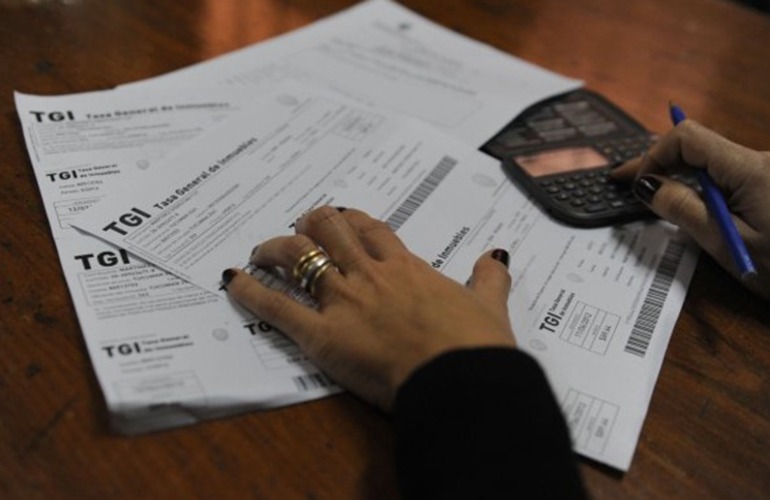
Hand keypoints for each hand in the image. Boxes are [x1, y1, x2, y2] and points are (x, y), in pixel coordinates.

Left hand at [223, 206, 515, 409]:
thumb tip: (498, 256)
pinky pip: (277, 307)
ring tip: (262, 251)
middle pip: (329, 229)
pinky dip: (251, 292)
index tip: (339, 220)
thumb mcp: (489, 305)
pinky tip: (234, 281)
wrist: (460, 378)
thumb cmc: (475, 344)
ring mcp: (343, 301)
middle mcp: (369, 274)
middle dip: (308, 224)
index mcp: (406, 267)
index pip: (371, 228)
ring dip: (275, 248)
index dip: (350, 218)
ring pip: (298, 256)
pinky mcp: (322, 335)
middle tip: (298, 230)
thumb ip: (490, 278)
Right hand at [612, 120, 769, 299]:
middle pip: (698, 146)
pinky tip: (689, 204)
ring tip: (653, 196)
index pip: (688, 137)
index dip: (654, 154)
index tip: (635, 182)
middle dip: (659, 162)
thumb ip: (684, 210)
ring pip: (712, 162)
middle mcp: (762, 161)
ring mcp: (769, 172)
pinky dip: (702, 186)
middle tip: (626, 182)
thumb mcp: (727, 244)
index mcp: (751, 169)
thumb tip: (648, 185)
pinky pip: (729, 175)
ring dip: (681, 176)